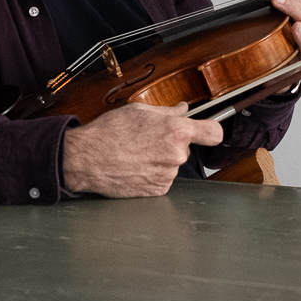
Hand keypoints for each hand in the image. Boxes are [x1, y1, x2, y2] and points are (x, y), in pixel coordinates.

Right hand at [61, 102, 222, 196]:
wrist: (87, 158)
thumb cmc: (109, 132)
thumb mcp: (139, 110)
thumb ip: (168, 111)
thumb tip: (183, 109)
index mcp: (176, 131)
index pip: (214, 133)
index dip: (211, 130)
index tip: (207, 130)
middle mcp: (175, 155)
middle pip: (186, 148)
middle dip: (172, 143)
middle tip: (149, 138)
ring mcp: (167, 175)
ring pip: (172, 163)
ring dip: (160, 158)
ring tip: (137, 152)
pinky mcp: (157, 190)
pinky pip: (162, 178)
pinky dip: (152, 172)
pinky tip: (135, 165)